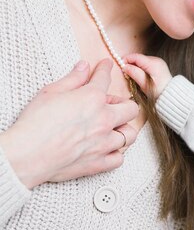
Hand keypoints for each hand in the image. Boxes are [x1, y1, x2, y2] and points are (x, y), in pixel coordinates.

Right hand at [0, 59, 138, 188]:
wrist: (27, 154)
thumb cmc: (35, 123)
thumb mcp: (51, 92)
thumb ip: (72, 78)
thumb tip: (83, 67)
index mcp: (93, 98)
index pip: (105, 78)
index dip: (105, 69)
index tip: (106, 66)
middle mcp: (104, 119)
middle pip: (130, 109)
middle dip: (123, 103)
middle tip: (109, 104)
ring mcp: (104, 143)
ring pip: (129, 135)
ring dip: (122, 129)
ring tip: (113, 127)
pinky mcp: (98, 163)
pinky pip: (119, 158)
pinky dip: (116, 153)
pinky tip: (107, 149)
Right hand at [123, 53, 171, 98]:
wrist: (171, 95)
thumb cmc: (158, 92)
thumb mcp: (144, 84)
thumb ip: (134, 73)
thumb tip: (124, 66)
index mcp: (153, 63)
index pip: (136, 56)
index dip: (126, 59)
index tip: (120, 66)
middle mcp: (156, 60)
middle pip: (138, 58)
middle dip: (130, 63)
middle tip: (124, 72)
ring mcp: (158, 62)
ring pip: (141, 61)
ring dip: (135, 66)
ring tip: (132, 75)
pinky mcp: (158, 65)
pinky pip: (146, 63)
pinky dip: (140, 67)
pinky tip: (139, 75)